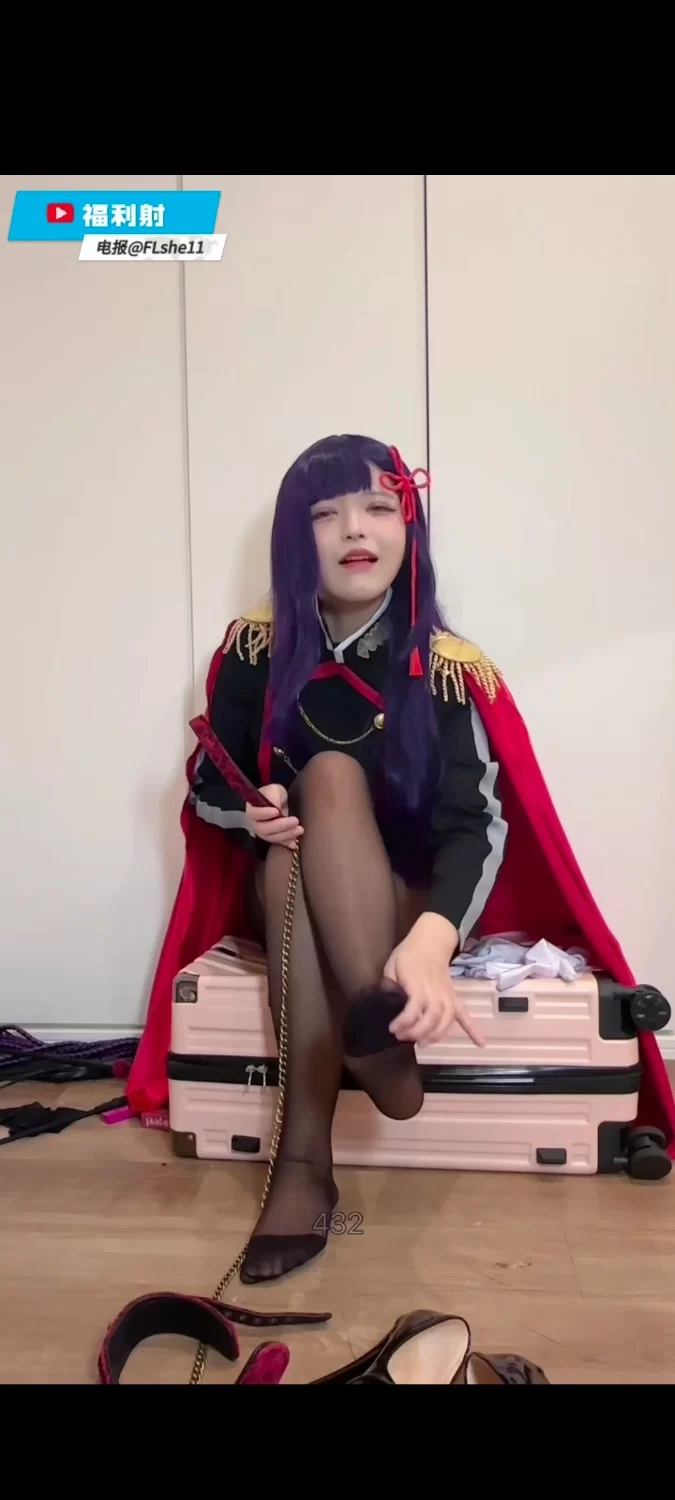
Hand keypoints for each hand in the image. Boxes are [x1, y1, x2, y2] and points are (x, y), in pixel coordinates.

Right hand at [245, 784, 303, 850]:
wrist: (278, 801)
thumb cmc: (274, 794)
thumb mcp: (274, 790)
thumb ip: (274, 797)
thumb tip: (276, 808)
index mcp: (252, 809)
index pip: (254, 813)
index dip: (264, 814)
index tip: (276, 811)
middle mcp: (256, 823)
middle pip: (263, 829)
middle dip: (280, 826)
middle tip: (295, 821)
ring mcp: (263, 832)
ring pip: (272, 837)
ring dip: (286, 835)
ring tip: (300, 830)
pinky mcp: (273, 838)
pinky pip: (278, 843)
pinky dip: (287, 843)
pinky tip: (295, 843)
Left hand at [383, 914, 483, 1047]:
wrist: (431, 941)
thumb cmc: (408, 954)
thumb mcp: (391, 966)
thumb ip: (389, 986)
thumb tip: (385, 1004)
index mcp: (417, 983)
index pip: (414, 1007)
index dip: (404, 1021)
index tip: (393, 1028)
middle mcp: (435, 991)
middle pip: (433, 1017)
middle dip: (418, 1032)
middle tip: (403, 1038)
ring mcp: (447, 995)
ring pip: (447, 1019)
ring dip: (436, 1035)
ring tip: (423, 1044)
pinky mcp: (454, 998)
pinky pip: (465, 1014)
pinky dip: (473, 1029)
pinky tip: (480, 1044)